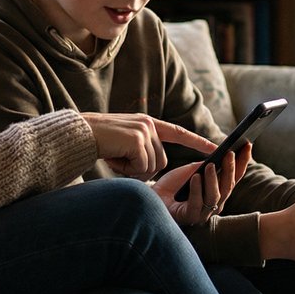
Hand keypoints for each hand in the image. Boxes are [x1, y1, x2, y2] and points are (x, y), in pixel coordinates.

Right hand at [81, 112, 217, 180]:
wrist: (79, 135)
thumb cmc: (98, 142)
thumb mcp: (125, 143)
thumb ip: (142, 149)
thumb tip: (153, 168)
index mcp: (148, 123)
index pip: (179, 133)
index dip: (197, 142)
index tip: (216, 148)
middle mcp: (149, 124)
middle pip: (161, 161)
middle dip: (142, 169)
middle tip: (121, 161)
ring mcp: (144, 131)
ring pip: (152, 166)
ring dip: (133, 170)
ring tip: (116, 157)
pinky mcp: (137, 140)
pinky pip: (142, 167)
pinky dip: (127, 170)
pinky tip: (114, 158)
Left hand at [151, 141, 251, 224]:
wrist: (152, 197)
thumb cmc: (173, 185)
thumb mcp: (192, 171)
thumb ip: (208, 166)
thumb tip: (223, 155)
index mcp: (218, 191)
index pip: (234, 177)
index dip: (242, 162)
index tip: (247, 145)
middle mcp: (214, 204)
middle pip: (228, 186)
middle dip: (230, 169)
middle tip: (229, 153)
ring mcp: (203, 213)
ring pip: (215, 196)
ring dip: (213, 179)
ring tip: (210, 165)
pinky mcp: (189, 217)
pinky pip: (197, 204)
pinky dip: (197, 189)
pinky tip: (195, 177)